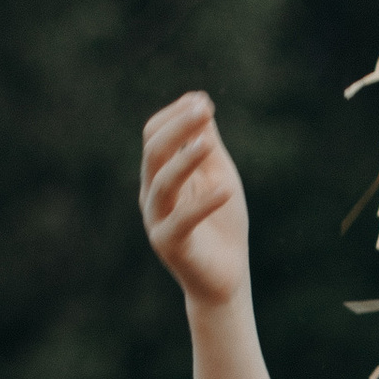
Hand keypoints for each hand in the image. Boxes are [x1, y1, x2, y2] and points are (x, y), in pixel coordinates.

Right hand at [138, 91, 251, 309]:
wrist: (225, 277)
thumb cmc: (222, 224)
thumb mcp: (218, 175)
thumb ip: (207, 143)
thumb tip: (199, 101)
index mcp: (159, 174)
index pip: (154, 134)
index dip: (176, 115)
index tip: (203, 101)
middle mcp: (152, 194)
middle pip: (154, 151)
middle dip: (178, 127)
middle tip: (203, 108)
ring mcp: (157, 219)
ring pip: (162, 182)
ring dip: (186, 160)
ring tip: (208, 142)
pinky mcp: (170, 245)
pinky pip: (183, 220)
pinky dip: (204, 204)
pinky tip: (226, 191)